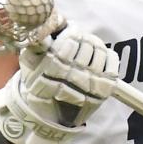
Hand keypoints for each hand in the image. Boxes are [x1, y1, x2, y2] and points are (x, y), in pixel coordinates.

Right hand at [0, 26, 119, 143]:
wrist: (53, 113)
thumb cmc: (40, 84)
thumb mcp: (30, 65)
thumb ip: (35, 46)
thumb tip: (45, 30)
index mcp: (54, 68)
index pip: (71, 41)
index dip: (72, 31)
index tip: (71, 29)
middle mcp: (75, 76)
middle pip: (87, 43)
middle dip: (83, 37)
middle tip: (79, 38)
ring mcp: (92, 82)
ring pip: (100, 50)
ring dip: (94, 44)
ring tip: (88, 47)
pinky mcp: (105, 87)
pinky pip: (112, 60)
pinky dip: (107, 54)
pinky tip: (99, 56)